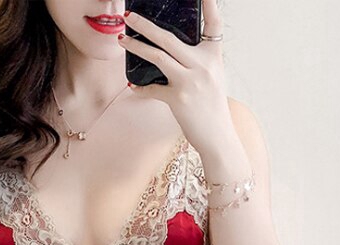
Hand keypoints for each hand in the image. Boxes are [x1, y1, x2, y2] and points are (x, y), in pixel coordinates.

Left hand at [118, 0, 232, 156]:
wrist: (218, 136)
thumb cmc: (211, 107)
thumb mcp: (212, 78)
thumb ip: (196, 62)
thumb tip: (170, 51)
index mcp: (213, 56)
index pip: (214, 24)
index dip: (210, 5)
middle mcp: (203, 66)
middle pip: (169, 38)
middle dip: (145, 25)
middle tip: (129, 15)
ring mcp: (190, 82)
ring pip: (157, 57)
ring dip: (136, 46)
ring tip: (122, 39)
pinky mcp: (178, 99)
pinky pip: (153, 89)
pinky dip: (140, 88)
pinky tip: (132, 86)